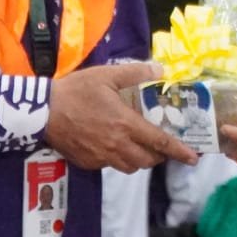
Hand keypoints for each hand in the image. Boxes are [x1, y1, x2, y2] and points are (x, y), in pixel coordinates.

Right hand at [45, 62, 198, 171]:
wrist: (43, 111)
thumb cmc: (77, 90)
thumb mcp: (107, 75)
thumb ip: (136, 73)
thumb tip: (160, 69)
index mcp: (125, 124)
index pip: (159, 142)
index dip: (179, 151)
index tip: (193, 157)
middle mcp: (117, 145)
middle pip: (147, 160)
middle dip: (159, 156)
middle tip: (160, 144)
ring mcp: (102, 157)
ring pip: (130, 167)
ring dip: (140, 159)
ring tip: (139, 145)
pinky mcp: (88, 163)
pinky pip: (111, 166)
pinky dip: (119, 159)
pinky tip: (114, 145)